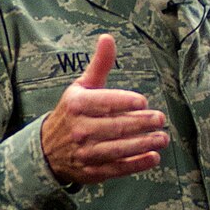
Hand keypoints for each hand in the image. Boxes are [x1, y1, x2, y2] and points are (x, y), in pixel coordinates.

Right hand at [41, 35, 168, 184]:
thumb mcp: (81, 87)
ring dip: (144, 144)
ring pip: (119, 148)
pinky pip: (117, 168)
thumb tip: (108, 37)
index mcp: (77, 105)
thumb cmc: (71, 112)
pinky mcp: (92, 171)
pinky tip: (153, 157)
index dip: (125, 102)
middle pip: (116, 126)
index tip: (143, 101)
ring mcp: (85, 152)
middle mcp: (79, 129)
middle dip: (141, 123)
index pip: (105, 102)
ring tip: (162, 138)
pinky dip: (136, 164)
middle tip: (160, 119)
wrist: (46, 150)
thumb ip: (99, 65)